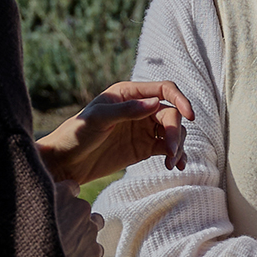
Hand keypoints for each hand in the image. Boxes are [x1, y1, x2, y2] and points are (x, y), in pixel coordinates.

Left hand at [37, 78, 192, 184]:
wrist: (67, 162)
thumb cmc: (77, 134)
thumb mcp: (99, 119)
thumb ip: (127, 110)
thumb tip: (156, 103)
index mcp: (129, 93)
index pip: (164, 90)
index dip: (180, 100)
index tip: (189, 116)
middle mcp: (140, 108)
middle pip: (171, 114)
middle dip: (175, 132)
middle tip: (171, 152)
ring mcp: (143, 129)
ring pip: (172, 132)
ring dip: (177, 147)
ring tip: (171, 164)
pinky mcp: (144, 148)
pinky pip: (167, 148)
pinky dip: (175, 156)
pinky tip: (176, 166)